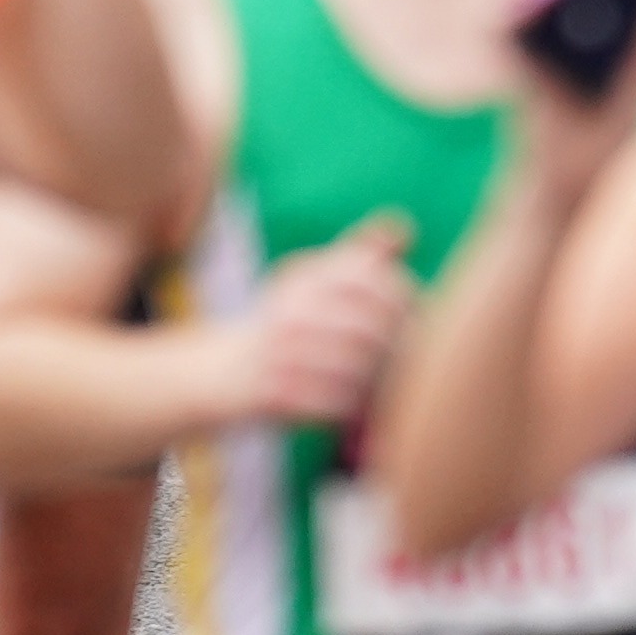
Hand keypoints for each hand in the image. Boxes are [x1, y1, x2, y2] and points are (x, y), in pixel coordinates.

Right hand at [209, 215, 411, 428]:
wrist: (223, 372)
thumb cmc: (287, 324)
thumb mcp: (315, 281)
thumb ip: (360, 256)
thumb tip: (406, 227)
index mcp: (305, 276)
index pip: (371, 279)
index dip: (403, 299)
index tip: (412, 318)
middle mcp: (290, 309)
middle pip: (371, 327)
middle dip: (398, 345)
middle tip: (407, 359)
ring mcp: (280, 352)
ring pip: (358, 369)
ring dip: (378, 381)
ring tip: (385, 384)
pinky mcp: (274, 393)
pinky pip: (336, 403)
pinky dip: (354, 407)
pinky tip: (357, 406)